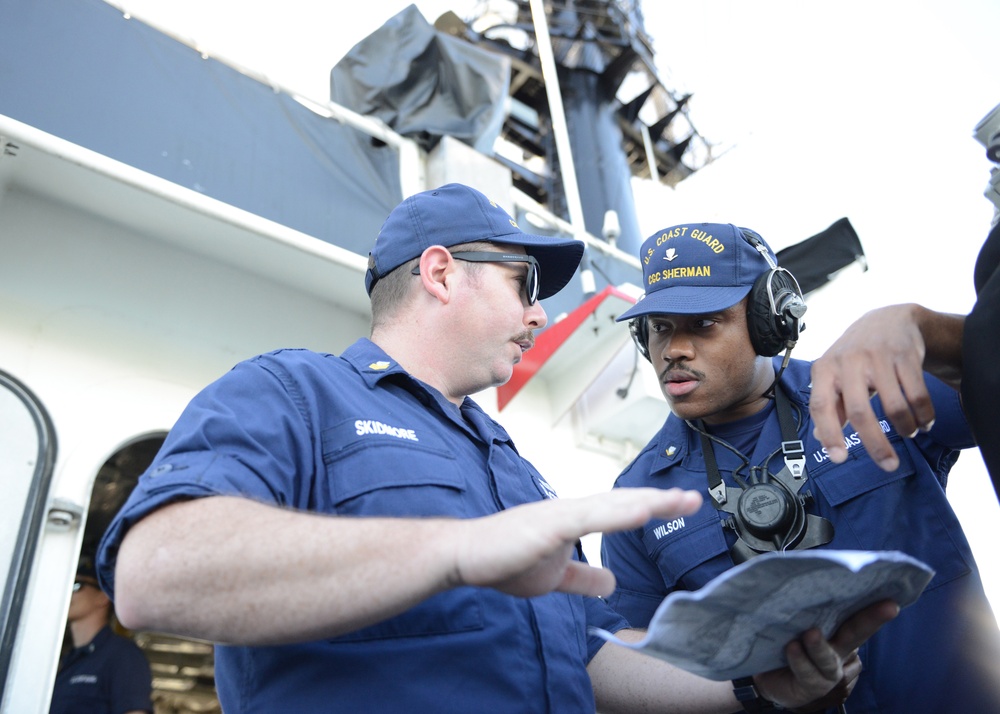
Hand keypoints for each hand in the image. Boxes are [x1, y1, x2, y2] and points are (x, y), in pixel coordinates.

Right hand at [451, 487, 702, 597]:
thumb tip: (611, 583)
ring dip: (646, 501)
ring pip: (611, 505)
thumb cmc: (505, 559)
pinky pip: (588, 518)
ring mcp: (561, 514)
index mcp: (575, 519)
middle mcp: (572, 510)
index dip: (652, 507)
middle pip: (623, 501)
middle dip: (660, 500)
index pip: (621, 510)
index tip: (684, 504)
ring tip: (677, 499)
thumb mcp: (555, 576)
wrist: (466, 557)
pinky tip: (640, 511)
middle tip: (694, 499)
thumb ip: (583, 576)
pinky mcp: (548, 524)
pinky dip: (616, 514)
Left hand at [754, 599, 899, 710]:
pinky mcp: (812, 686)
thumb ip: (801, 605)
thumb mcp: (790, 618)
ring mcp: (827, 671)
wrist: (763, 675)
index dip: (874, 605)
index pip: (855, 613)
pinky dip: (800, 660)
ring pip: (829, 659)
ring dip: (820, 646)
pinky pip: (808, 673)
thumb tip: (797, 571)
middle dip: (872, 619)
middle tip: (889, 607)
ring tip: (810, 633)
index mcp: (837, 630)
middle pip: (856, 633)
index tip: (892, 595)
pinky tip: (792, 648)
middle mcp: (838, 650)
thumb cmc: (781, 639)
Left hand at [809, 304, 939, 470]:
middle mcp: (848, 361)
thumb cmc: (855, 356)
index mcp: (824, 369)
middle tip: (888, 465)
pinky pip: (917, 394)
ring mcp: (877, 357)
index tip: (840, 458)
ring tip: (910, 433)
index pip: (820, 405)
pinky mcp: (904, 355)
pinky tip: (924, 422)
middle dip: (875, 444)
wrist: (887, 320)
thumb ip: (829, 405)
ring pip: (894, 406)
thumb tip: (820, 438)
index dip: (829, 433)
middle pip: (859, 411)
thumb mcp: (833, 375)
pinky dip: (924, 415)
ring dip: (906, 428)